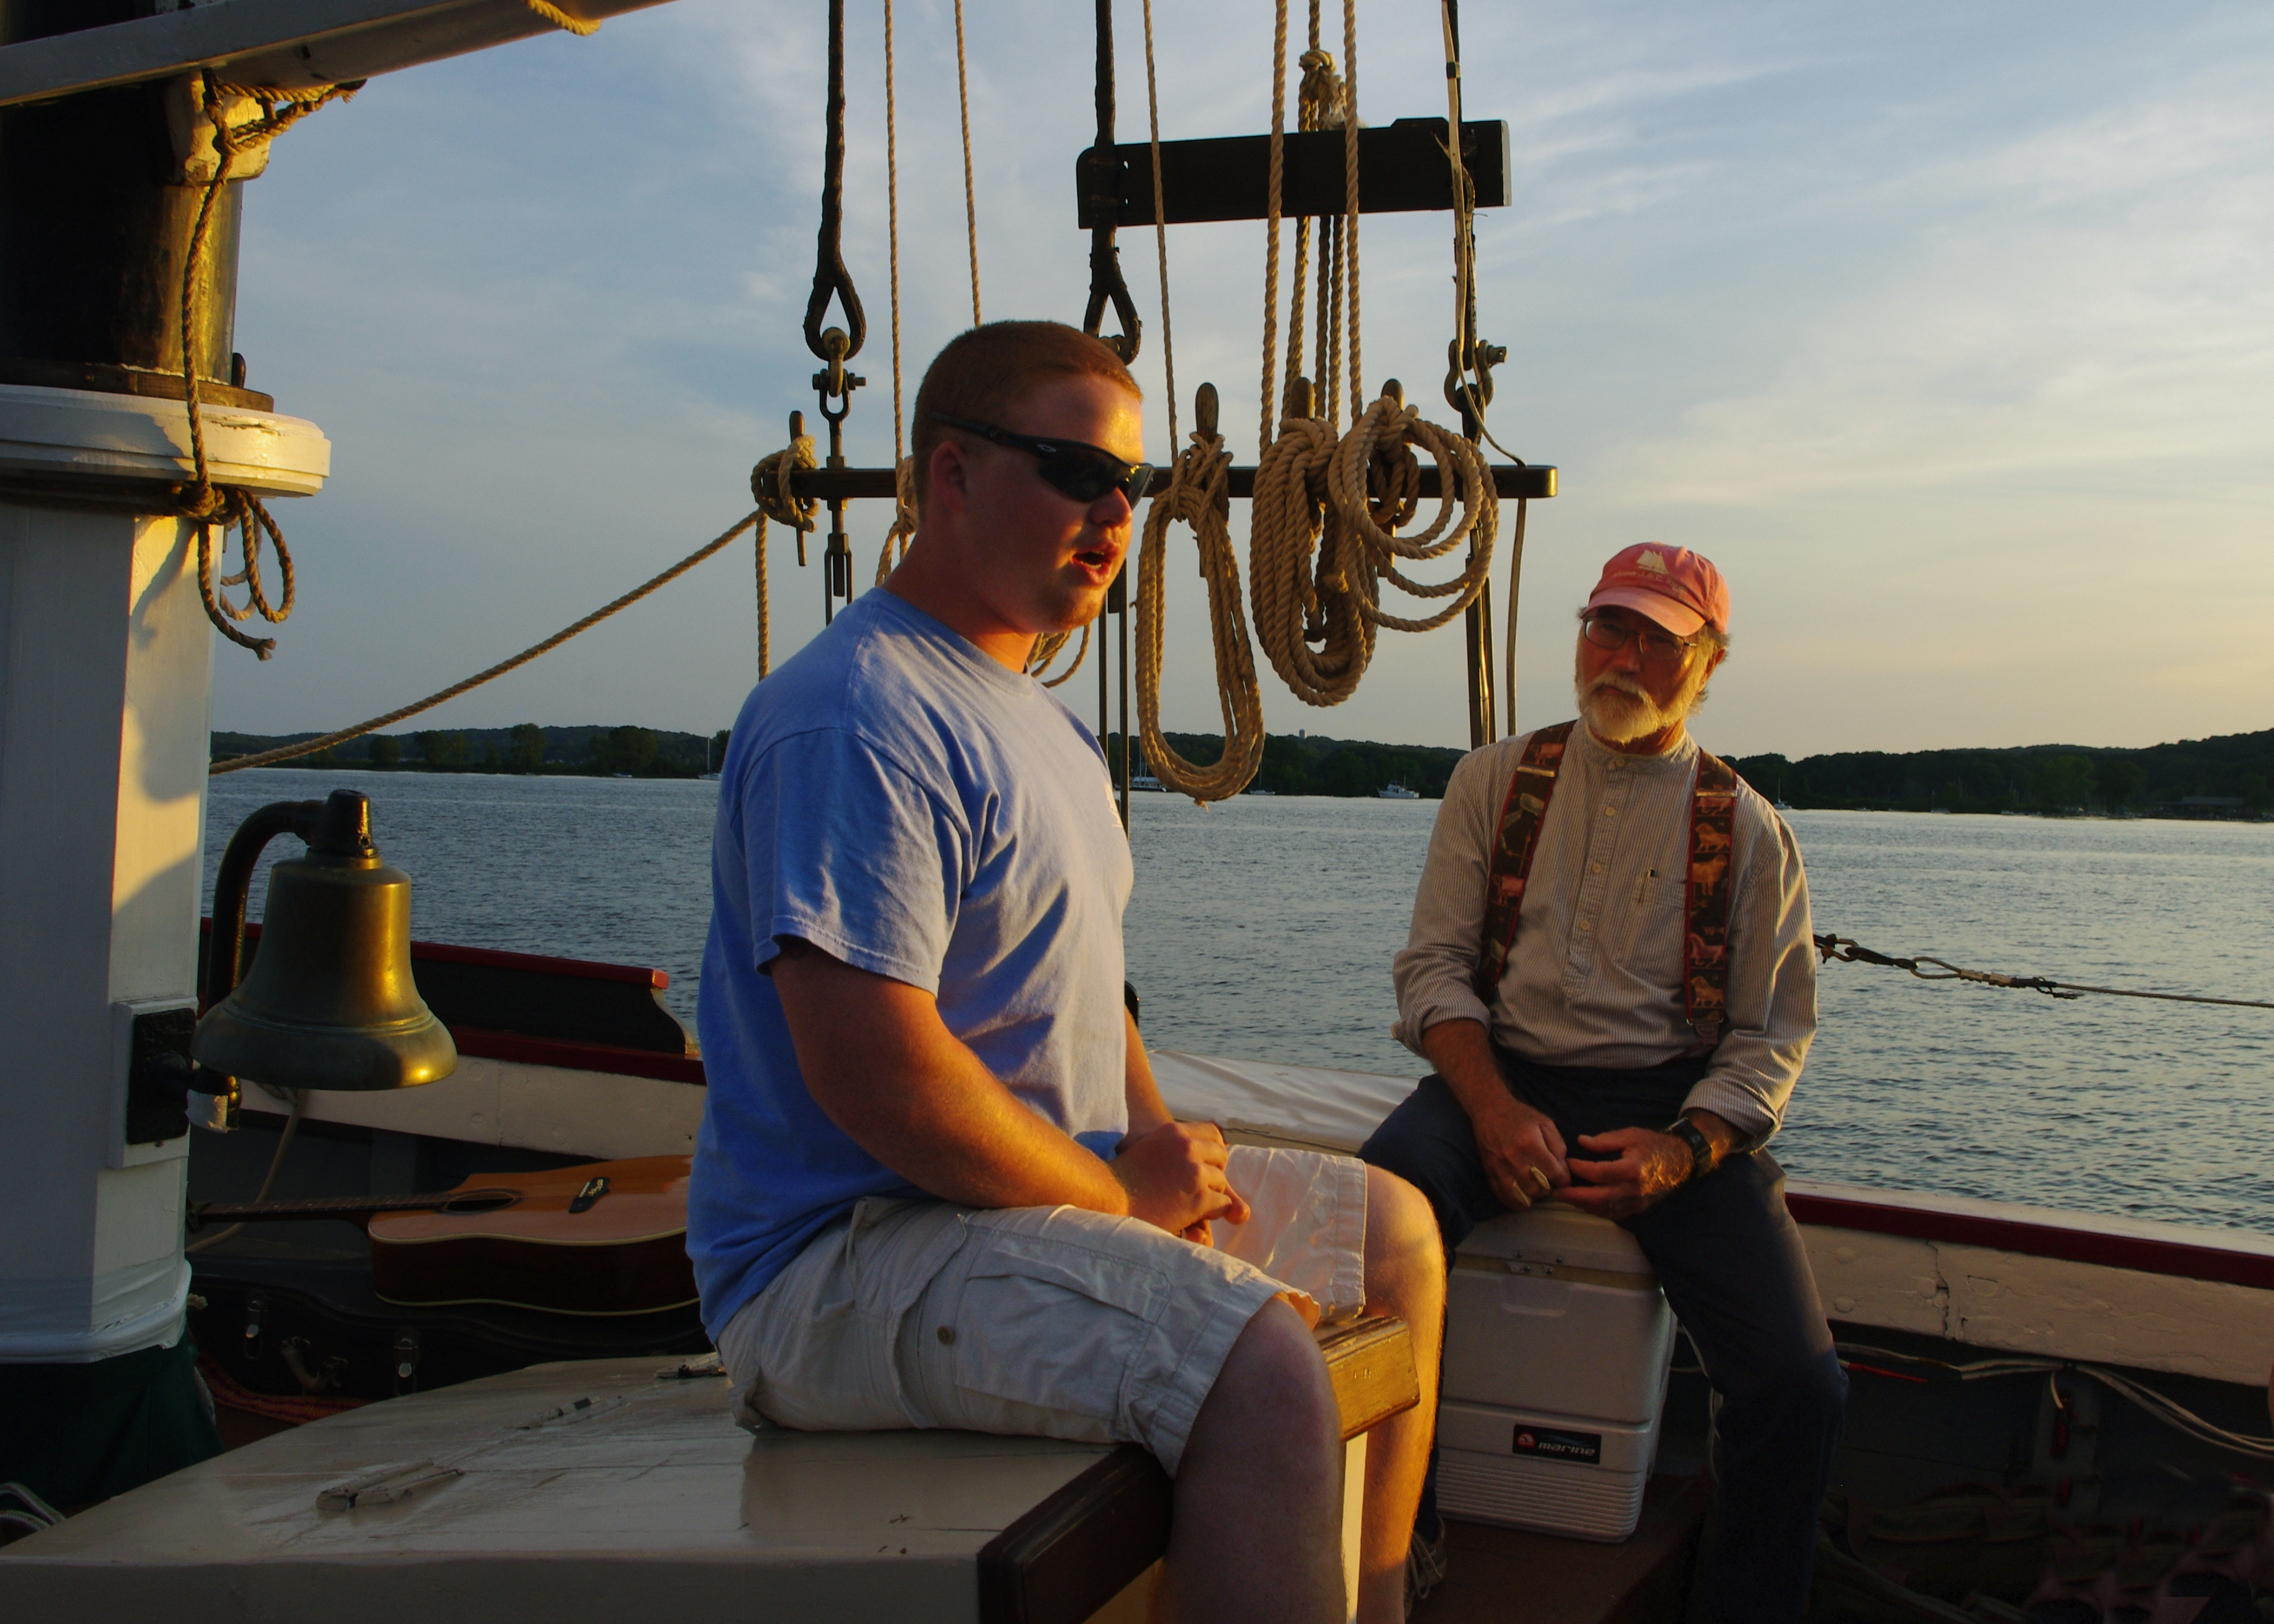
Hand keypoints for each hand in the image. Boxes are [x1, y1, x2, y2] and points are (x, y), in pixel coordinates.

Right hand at [1113, 1120, 1251, 1236]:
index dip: (1212, 1152)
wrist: (1107, 1200)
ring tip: (1189, 1204)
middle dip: (1214, 1173)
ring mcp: (1194, 1172)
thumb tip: (1210, 1150)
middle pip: (1221, 1157)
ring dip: (1210, 1195)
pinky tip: (1192, 1215)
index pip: (1213, 1134)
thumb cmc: (1124, 1179)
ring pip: (1222, 1183)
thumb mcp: (1151, 1148)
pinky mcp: (1198, 1197)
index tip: (1203, 1165)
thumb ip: (1176, 1148)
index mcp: (1175, 1132)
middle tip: (1197, 1188)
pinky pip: (1222, 1204)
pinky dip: (1211, 1212)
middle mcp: (1187, 1147)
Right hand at [1471, 1093, 1569, 1211]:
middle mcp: (1514, 1158)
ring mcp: (1499, 1167)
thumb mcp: (1545, 1123)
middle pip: (1537, 1188)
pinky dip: (1513, 1201)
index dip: (1564, 1179)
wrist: (1489, 1110)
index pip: (1553, 1172)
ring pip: (1519, 1195)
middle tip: (1550, 1183)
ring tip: (1537, 1190)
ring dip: (1532, 1197)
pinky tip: (1522, 1199)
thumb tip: (1562, 1168)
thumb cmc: (1520, 1116)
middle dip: (1548, 1189)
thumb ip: (1558, 1145)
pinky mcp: (1489, 1171)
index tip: (1564, 1179)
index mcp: (1530, 1144)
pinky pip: (1502, 1194)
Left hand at [1559, 1127, 1690, 1218]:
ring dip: (1583, 1205)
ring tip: (1567, 1197)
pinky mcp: (1639, 1209)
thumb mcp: (1630, 1135)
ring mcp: (1637, 1202)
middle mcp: (1634, 1190)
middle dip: (1574, 1196)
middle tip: (1557, 1191)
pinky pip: (1614, 1214)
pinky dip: (1597, 1210)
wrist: (1682, 1160)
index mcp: (1632, 1169)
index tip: (1567, 1163)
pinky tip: (1585, 1203)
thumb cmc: (1655, 1145)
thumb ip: (1605, 1141)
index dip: (1580, 1169)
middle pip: (1598, 1198)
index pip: (1598, 1173)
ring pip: (1605, 1209)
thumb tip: (1581, 1141)